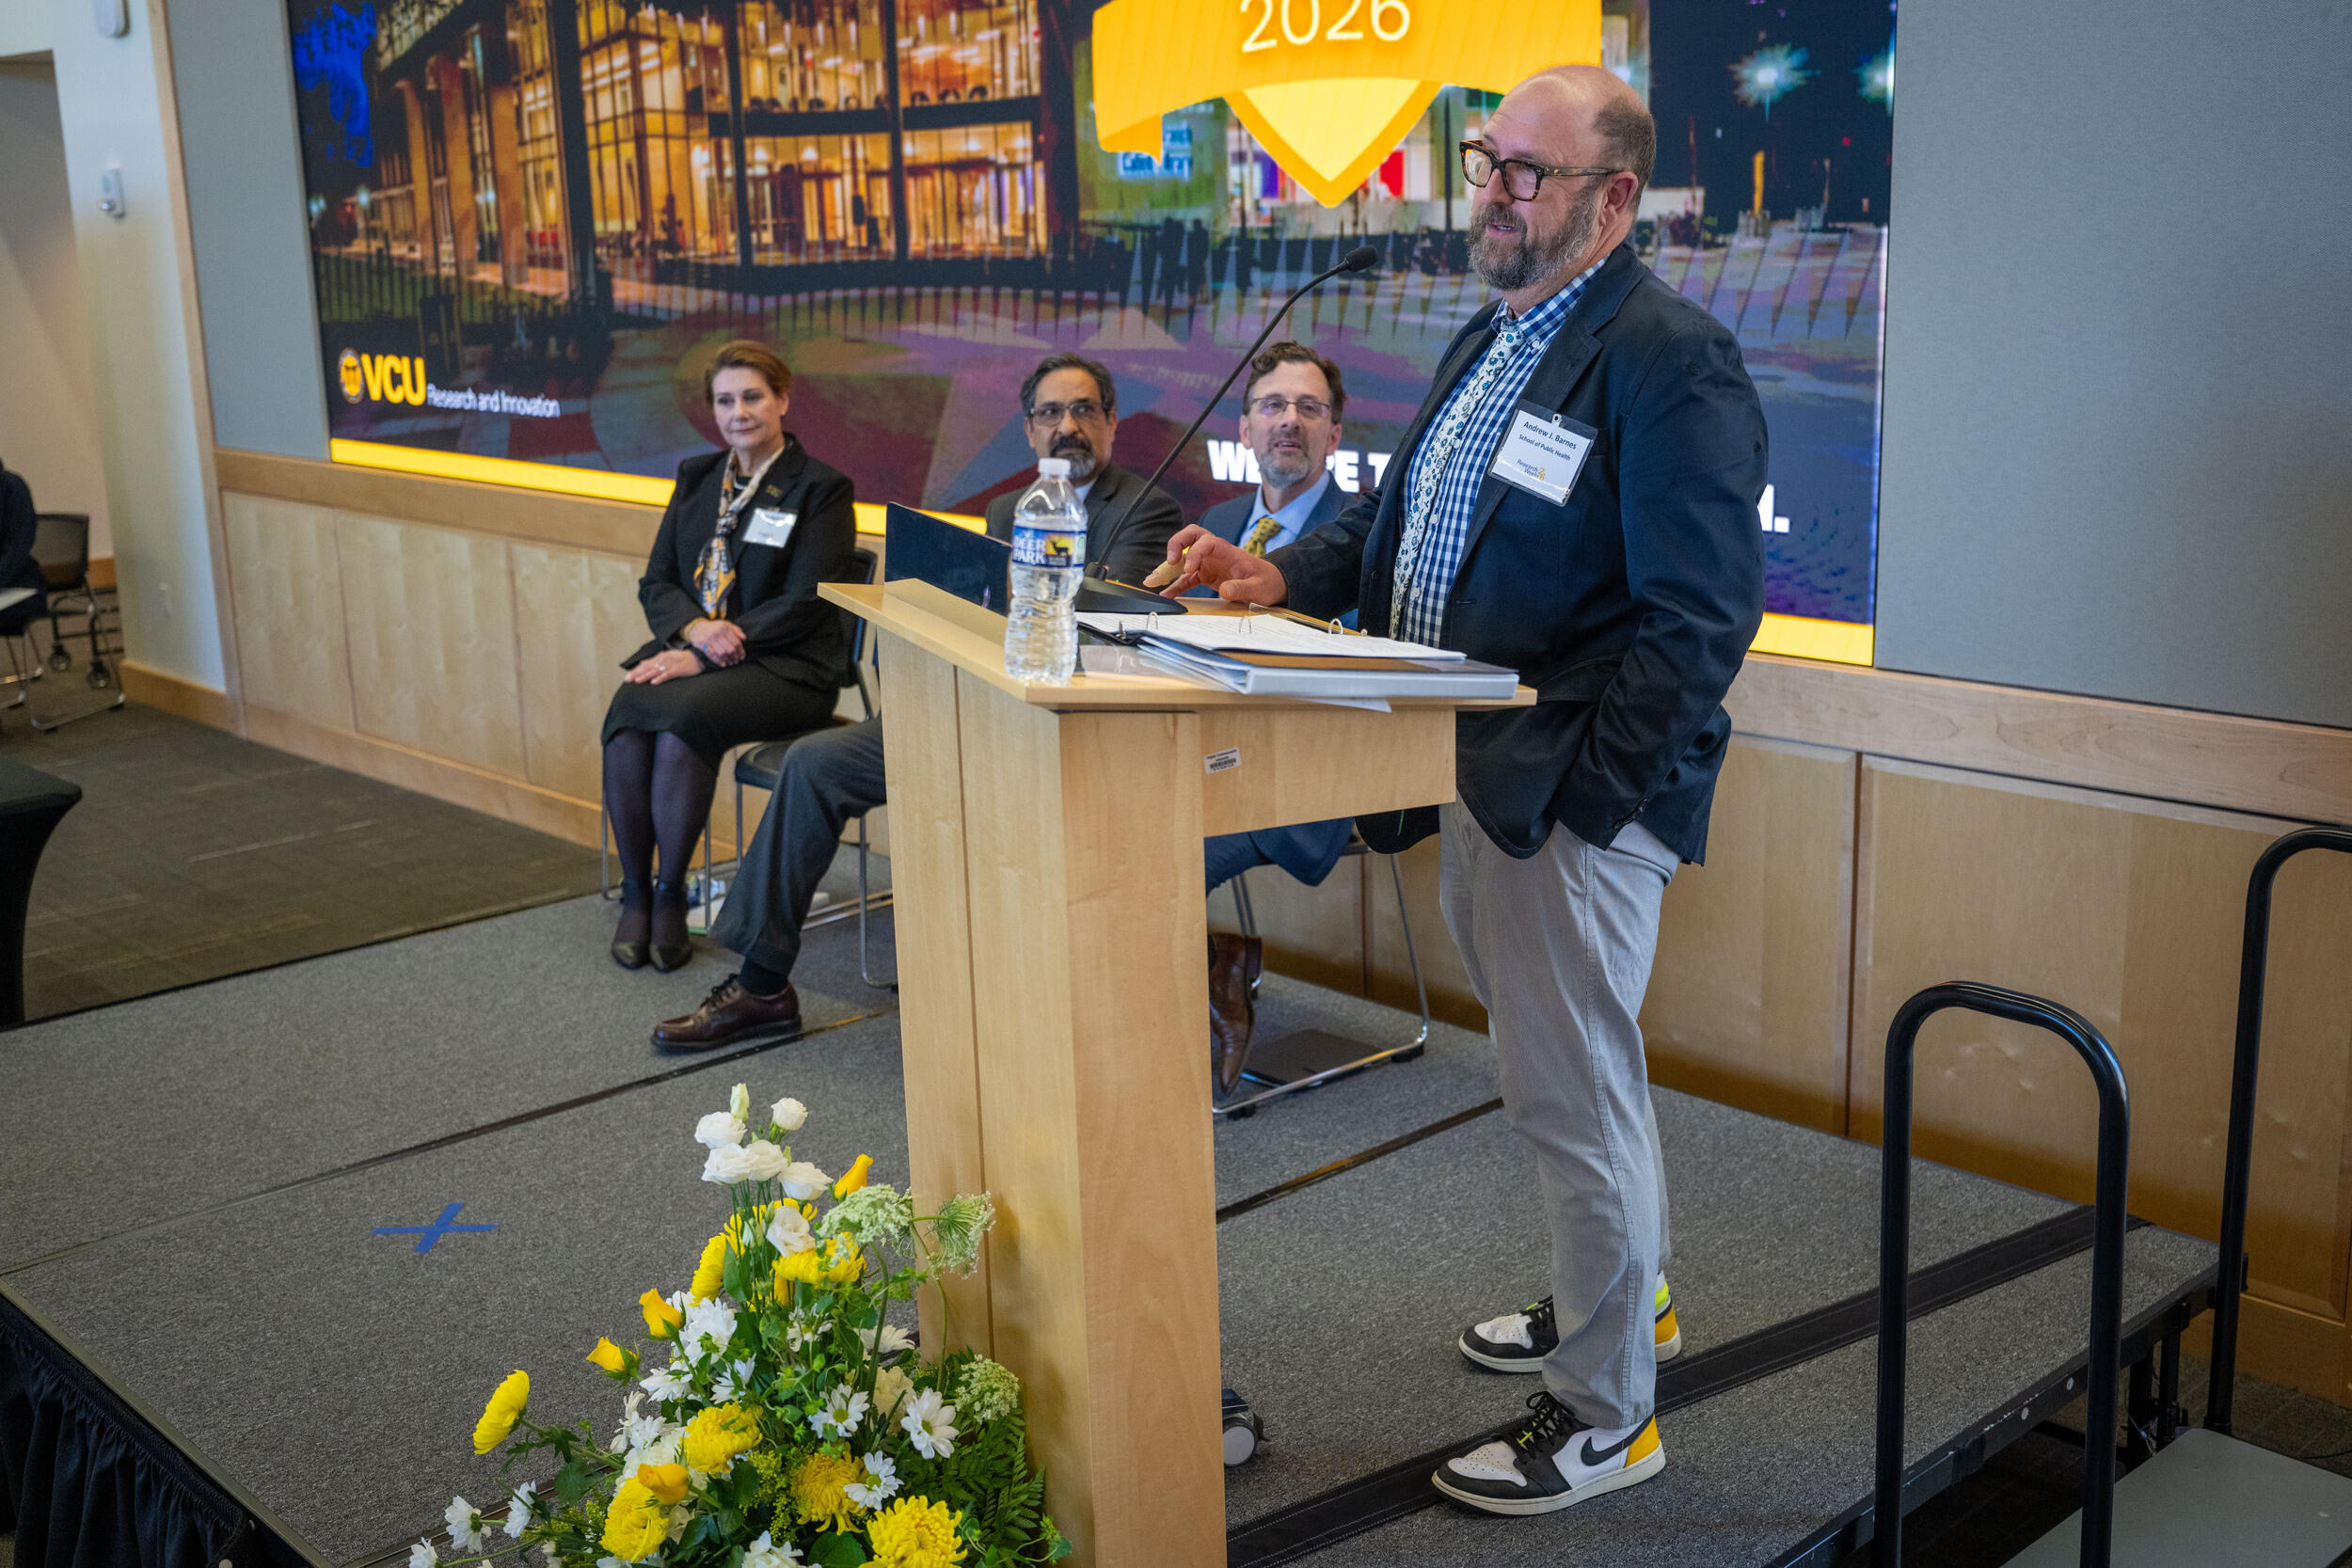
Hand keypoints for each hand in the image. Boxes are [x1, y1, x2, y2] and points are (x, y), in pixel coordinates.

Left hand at [625, 648, 702, 684]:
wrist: (698, 658)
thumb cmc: (682, 660)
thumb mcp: (666, 658)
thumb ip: (654, 661)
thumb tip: (642, 663)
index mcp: (659, 657)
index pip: (645, 665)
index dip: (635, 671)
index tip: (627, 678)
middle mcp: (663, 660)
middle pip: (648, 668)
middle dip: (637, 674)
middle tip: (628, 680)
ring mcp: (671, 664)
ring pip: (655, 671)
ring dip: (646, 676)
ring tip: (637, 681)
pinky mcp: (678, 669)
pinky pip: (667, 674)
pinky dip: (660, 678)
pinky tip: (654, 682)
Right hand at [683, 618, 745, 665]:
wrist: (697, 628)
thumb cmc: (714, 627)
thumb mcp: (726, 625)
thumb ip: (736, 630)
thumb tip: (744, 638)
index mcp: (724, 627)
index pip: (736, 642)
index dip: (741, 651)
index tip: (742, 656)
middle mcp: (717, 633)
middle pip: (730, 649)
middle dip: (735, 657)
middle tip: (736, 661)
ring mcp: (709, 639)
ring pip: (722, 653)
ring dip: (728, 660)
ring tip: (731, 663)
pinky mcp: (702, 644)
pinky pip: (712, 655)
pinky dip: (718, 661)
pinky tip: (723, 664)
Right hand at [1158, 525, 1286, 604]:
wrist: (1270, 584)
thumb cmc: (1266, 581)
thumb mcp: (1258, 586)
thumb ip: (1242, 588)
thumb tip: (1225, 590)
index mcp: (1227, 550)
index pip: (1205, 540)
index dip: (1194, 552)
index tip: (1190, 569)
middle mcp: (1214, 553)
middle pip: (1190, 537)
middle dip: (1176, 545)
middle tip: (1170, 561)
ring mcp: (1208, 563)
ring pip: (1183, 557)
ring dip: (1168, 567)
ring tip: (1154, 580)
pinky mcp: (1205, 575)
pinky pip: (1186, 578)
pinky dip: (1175, 585)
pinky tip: (1166, 594)